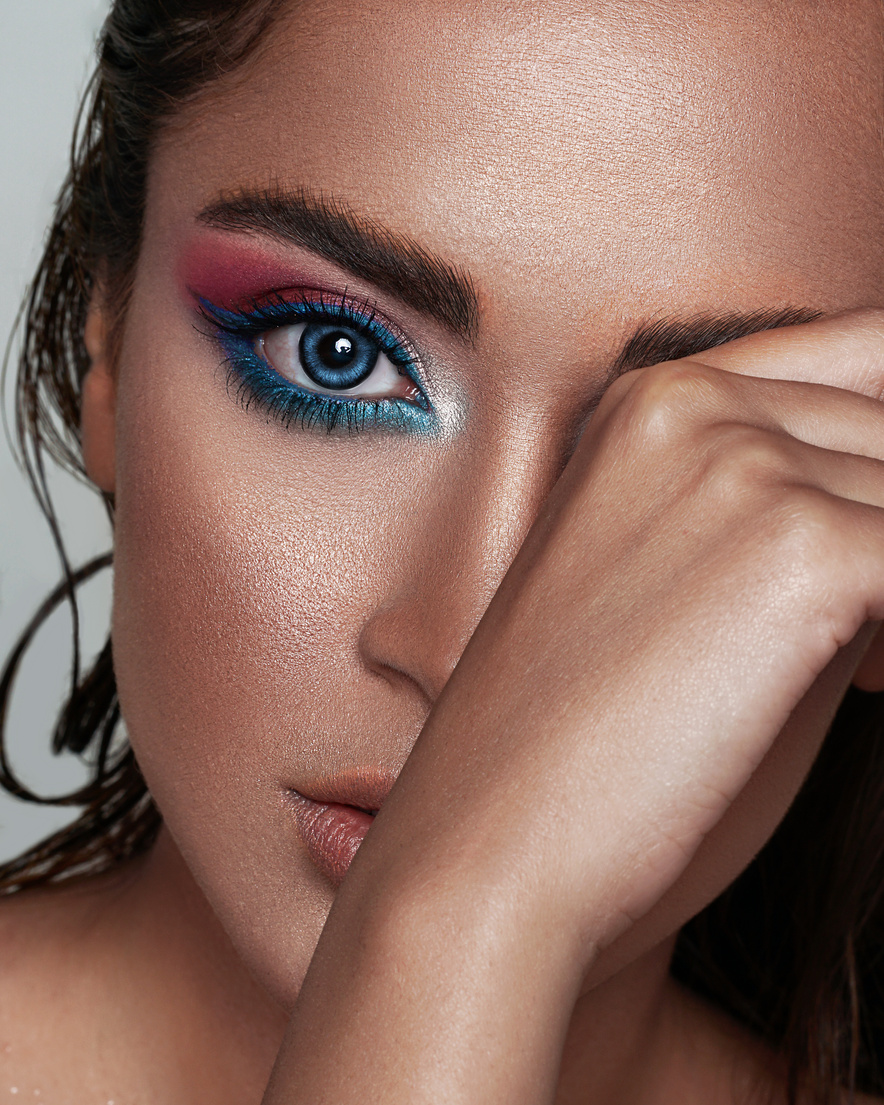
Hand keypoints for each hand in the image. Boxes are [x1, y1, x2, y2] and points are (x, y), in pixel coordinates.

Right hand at [267, 308, 883, 1104]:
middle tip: (867, 640)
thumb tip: (883, 520)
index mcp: (651, 402)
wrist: (494, 845)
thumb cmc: (588, 743)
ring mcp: (740, 462)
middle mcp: (691, 400)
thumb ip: (798, 519)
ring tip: (863, 669)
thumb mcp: (685, 588)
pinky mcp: (799, 547)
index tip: (864, 565)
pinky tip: (863, 692)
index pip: (857, 369)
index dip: (874, 468)